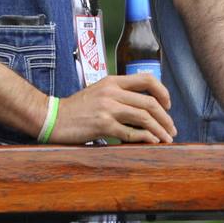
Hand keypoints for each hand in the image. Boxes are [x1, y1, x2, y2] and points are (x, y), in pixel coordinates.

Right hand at [54, 74, 176, 143]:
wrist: (52, 118)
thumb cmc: (76, 108)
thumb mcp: (99, 93)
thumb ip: (119, 95)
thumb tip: (143, 108)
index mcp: (112, 81)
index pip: (147, 79)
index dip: (162, 92)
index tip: (168, 105)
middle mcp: (112, 92)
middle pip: (150, 102)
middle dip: (166, 118)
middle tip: (172, 129)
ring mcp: (107, 108)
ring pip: (144, 117)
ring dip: (159, 130)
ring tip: (166, 139)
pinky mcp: (102, 125)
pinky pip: (130, 132)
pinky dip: (144, 138)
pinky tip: (151, 142)